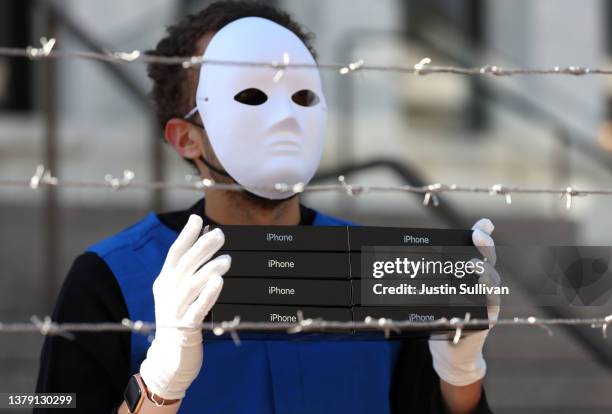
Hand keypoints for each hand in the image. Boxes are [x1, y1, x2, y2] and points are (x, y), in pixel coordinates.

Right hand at [140, 215, 230, 399]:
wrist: (169, 359)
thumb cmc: (180, 321)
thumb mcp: (179, 293)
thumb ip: (189, 272)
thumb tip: (205, 244)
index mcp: (165, 282)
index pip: (174, 254)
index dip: (186, 236)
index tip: (197, 218)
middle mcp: (168, 293)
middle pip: (184, 265)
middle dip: (201, 248)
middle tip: (220, 234)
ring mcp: (174, 310)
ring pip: (190, 285)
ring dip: (208, 270)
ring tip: (227, 259)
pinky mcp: (185, 328)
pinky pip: (197, 309)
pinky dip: (208, 295)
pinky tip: (219, 282)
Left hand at [428, 218, 500, 385]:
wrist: (450, 350)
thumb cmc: (444, 316)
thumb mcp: (438, 291)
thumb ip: (434, 273)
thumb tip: (419, 250)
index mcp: (473, 276)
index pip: (481, 252)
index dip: (483, 235)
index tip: (484, 223)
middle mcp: (484, 287)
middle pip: (489, 263)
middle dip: (485, 248)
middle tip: (477, 235)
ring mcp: (488, 305)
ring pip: (492, 285)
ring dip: (485, 273)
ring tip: (474, 266)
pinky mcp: (485, 322)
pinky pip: (488, 309)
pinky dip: (483, 299)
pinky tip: (476, 292)